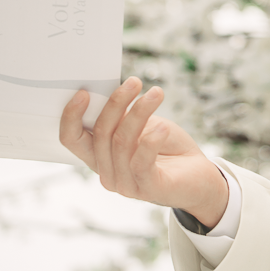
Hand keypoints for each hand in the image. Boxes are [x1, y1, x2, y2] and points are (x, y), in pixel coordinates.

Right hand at [59, 78, 228, 229]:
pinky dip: (152, 139)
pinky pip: (141, 161)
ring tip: (157, 93)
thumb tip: (111, 89)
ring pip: (122, 142)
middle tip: (134, 81)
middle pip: (100, 134)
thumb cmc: (166, 146)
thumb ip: (121, 115)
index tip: (84, 91)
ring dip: (139, 112)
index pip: (71, 139)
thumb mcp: (139, 125)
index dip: (71, 116)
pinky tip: (164, 125)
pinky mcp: (148, 188)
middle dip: (116, 102)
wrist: (198, 175)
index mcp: (98, 156)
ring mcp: (125, 184)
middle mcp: (107, 173)